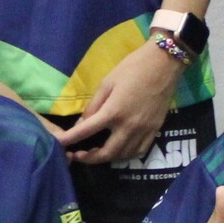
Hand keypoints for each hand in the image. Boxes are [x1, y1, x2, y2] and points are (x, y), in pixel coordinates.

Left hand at [53, 41, 182, 165]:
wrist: (164, 64)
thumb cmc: (132, 68)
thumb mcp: (107, 83)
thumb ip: (93, 106)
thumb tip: (81, 123)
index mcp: (113, 111)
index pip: (86, 132)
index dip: (70, 140)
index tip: (59, 145)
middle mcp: (128, 126)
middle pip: (107, 153)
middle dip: (89, 159)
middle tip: (79, 155)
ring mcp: (144, 130)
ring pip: (123, 155)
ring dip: (107, 158)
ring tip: (97, 153)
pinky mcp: (155, 130)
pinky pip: (139, 151)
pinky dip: (126, 155)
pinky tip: (119, 150)